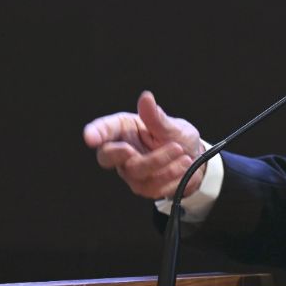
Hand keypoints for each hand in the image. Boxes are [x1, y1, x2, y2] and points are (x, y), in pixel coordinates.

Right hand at [83, 91, 205, 199]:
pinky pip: (152, 186)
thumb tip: (146, 98)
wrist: (195, 161)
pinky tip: (182, 166)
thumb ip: (156, 116)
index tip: (90, 137)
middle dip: (120, 154)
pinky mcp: (142, 187)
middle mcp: (123, 150)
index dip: (95, 132)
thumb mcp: (172, 125)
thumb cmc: (178, 138)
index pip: (105, 129)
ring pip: (136, 171)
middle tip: (132, 150)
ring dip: (161, 162)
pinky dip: (171, 176)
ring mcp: (131, 171)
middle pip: (106, 157)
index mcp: (125, 128)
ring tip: (182, 153)